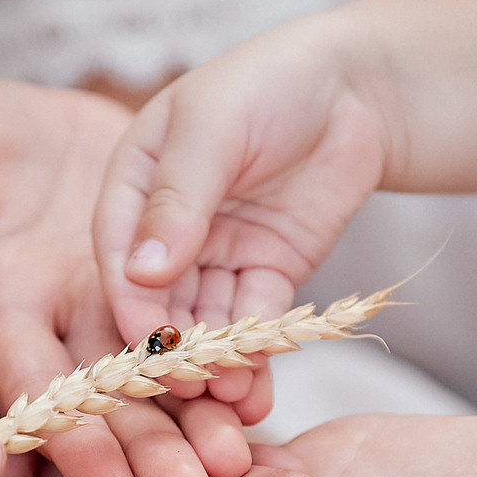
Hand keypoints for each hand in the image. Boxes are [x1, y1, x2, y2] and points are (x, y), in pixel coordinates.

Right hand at [0, 79, 257, 476]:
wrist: (47, 114)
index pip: (32, 382)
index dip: (71, 437)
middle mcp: (64, 326)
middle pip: (111, 406)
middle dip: (151, 457)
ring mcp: (121, 315)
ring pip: (168, 386)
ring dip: (202, 430)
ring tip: (246, 475)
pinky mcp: (174, 292)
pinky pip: (211, 341)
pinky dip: (237, 374)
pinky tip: (265, 407)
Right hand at [94, 14, 392, 404]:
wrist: (358, 88)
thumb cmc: (271, 83)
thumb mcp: (214, 128)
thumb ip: (179, 200)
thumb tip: (143, 273)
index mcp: (133, 182)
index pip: (118, 250)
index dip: (129, 298)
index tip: (144, 340)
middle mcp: (166, 227)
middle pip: (159, 297)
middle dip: (173, 344)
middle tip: (188, 388)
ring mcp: (216, 253)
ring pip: (206, 317)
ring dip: (214, 358)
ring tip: (229, 394)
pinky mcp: (265, 273)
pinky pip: (255, 319)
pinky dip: (256, 351)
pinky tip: (256, 384)